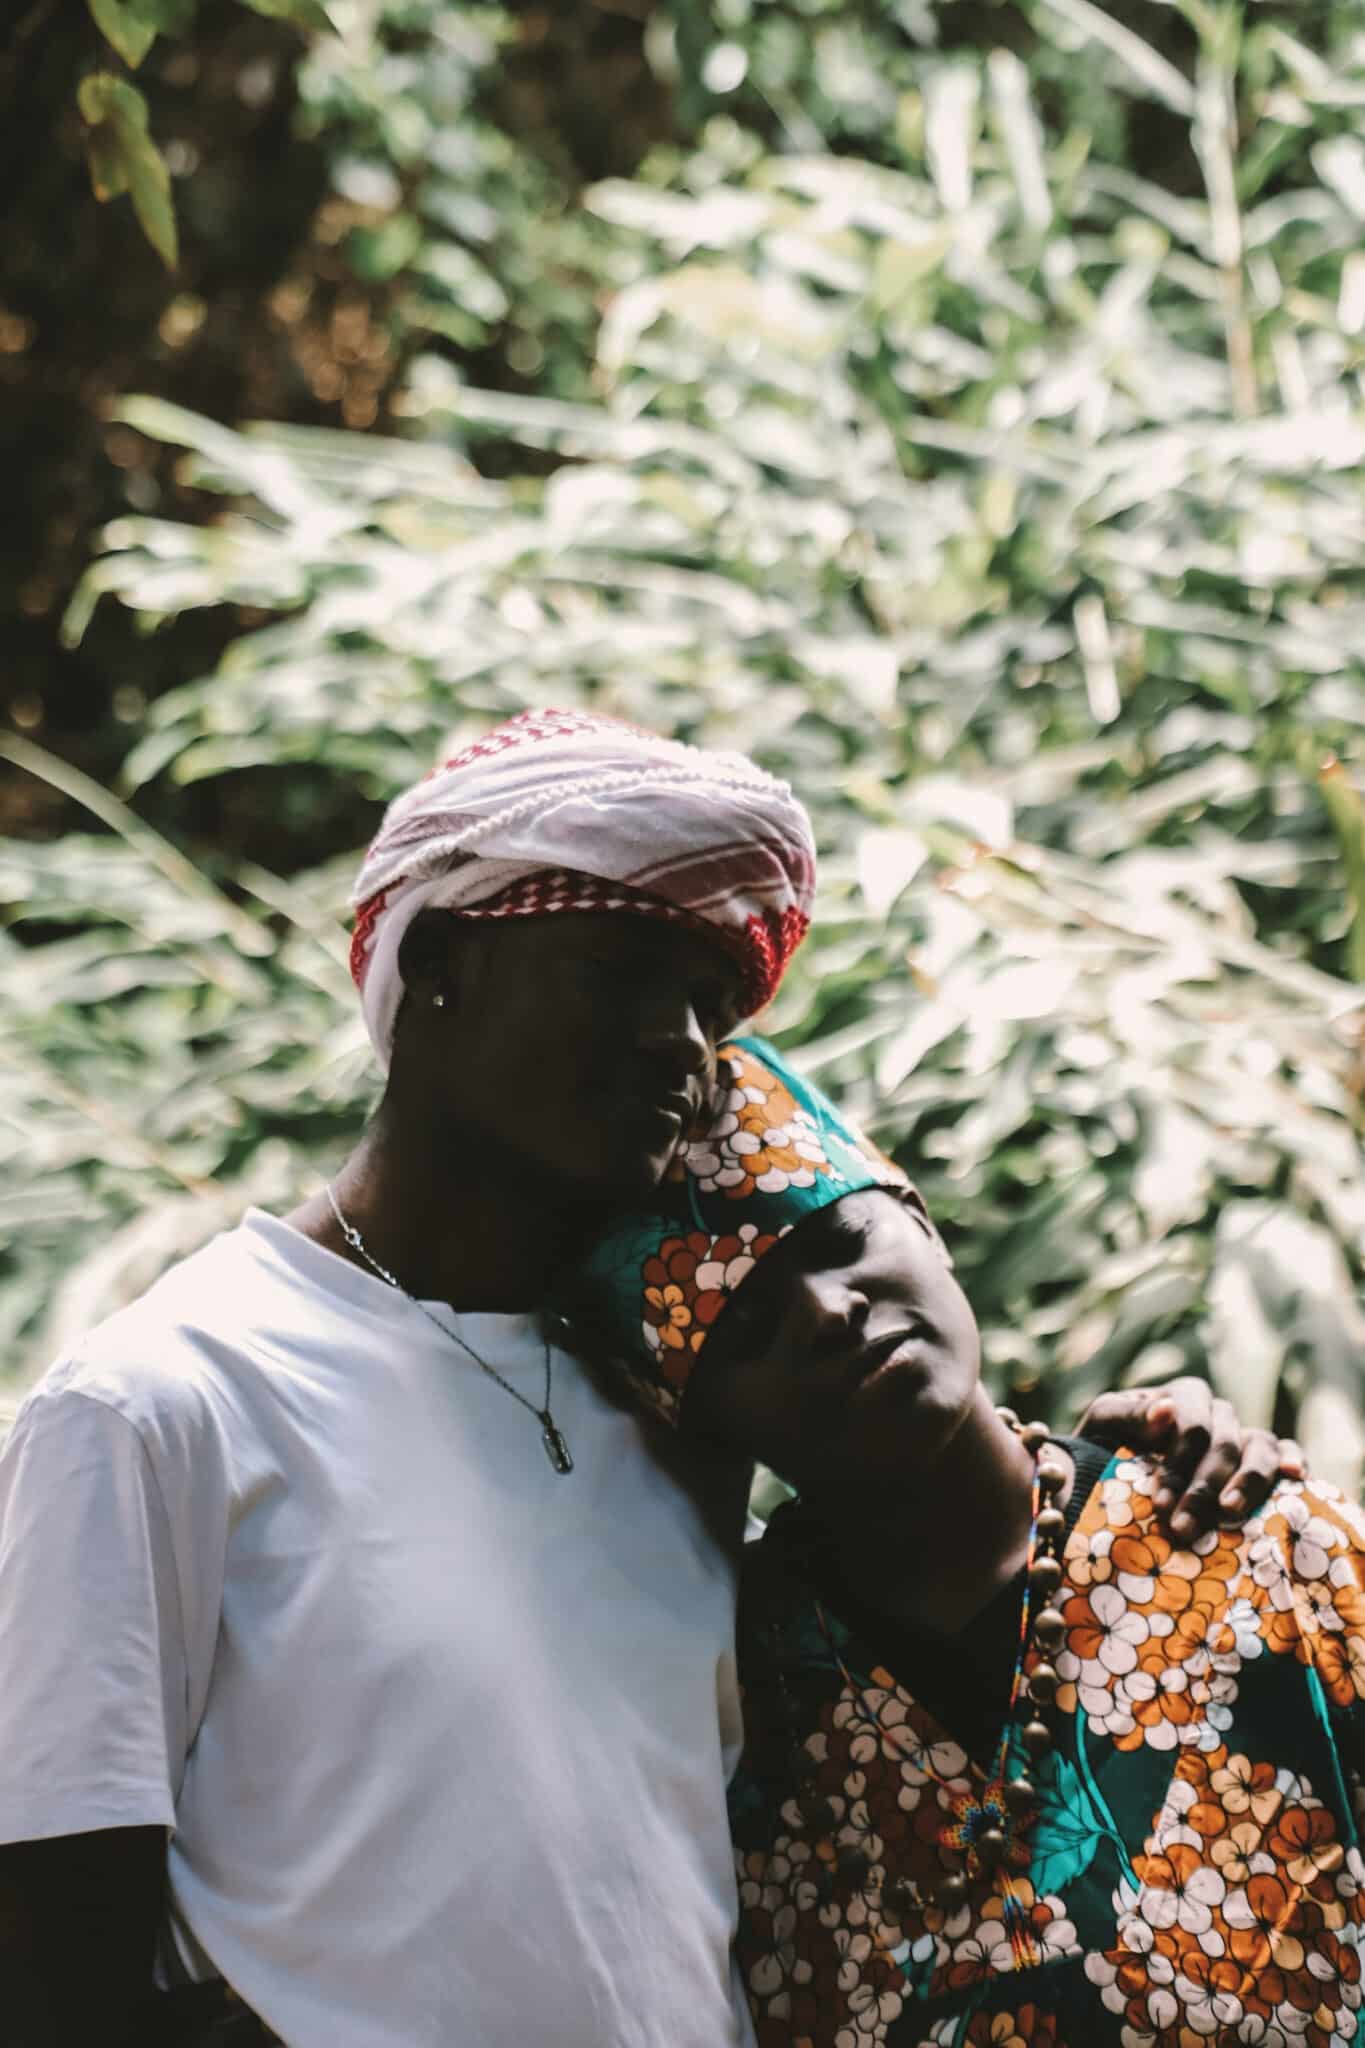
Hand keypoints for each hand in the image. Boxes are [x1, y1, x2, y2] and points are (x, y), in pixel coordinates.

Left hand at [1073, 1376, 1304, 1544]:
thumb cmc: (1103, 1450)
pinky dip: (1292, 1459)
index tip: (1162, 1505)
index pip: (1192, 1424)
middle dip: (1203, 1488)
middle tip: (1183, 1529)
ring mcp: (1240, 1435)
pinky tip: (1294, 1477)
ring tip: (1229, 1511)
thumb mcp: (1102, 1427)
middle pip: (1224, 1442)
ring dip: (1249, 1480)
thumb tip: (1166, 1409)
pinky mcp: (1259, 1460)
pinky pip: (1284, 1451)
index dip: (1179, 1464)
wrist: (1106, 1479)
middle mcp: (1215, 1413)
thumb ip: (1128, 1414)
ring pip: (1260, 1445)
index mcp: (1180, 1398)